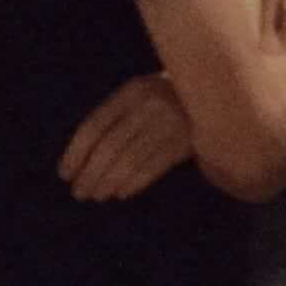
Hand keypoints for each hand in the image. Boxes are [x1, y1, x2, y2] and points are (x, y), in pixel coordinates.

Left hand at [60, 74, 195, 202]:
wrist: (220, 91)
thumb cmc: (167, 98)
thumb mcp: (140, 97)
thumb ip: (115, 118)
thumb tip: (81, 160)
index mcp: (133, 91)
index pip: (95, 125)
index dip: (76, 153)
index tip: (65, 174)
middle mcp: (151, 104)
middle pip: (110, 146)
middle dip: (91, 173)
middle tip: (80, 193)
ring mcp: (172, 122)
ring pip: (130, 159)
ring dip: (109, 182)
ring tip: (98, 195)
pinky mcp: (189, 140)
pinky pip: (154, 167)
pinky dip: (134, 182)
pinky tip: (122, 193)